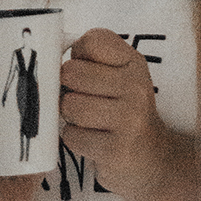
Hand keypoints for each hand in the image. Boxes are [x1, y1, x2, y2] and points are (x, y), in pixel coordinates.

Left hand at [59, 27, 200, 200]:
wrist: (153, 159)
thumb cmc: (123, 111)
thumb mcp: (118, 77)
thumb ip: (89, 60)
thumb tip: (47, 59)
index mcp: (134, 62)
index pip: (91, 41)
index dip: (77, 56)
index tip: (86, 72)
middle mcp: (136, 86)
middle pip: (71, 73)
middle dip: (67, 89)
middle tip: (82, 100)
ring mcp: (129, 118)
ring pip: (69, 105)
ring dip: (70, 116)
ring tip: (87, 121)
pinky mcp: (117, 150)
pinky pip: (72, 136)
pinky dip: (75, 139)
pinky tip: (92, 141)